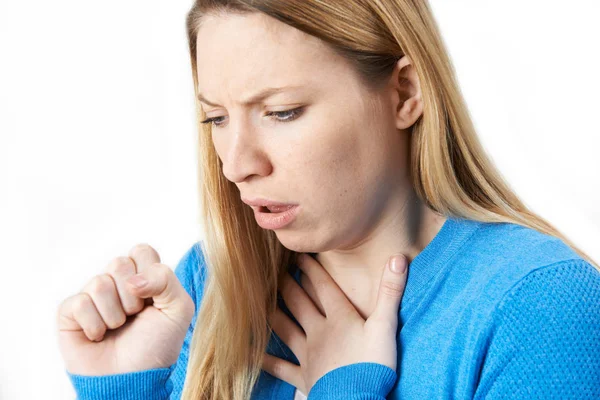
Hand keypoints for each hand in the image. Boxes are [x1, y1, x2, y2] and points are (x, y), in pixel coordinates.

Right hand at [56, 244, 195, 374]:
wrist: (133, 378)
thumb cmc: (157, 344)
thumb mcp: (178, 309)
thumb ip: (166, 280)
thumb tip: (132, 279)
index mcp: (143, 276)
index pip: (141, 251)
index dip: (149, 273)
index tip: (154, 299)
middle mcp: (116, 282)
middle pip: (119, 263)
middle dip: (132, 297)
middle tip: (135, 316)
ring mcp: (92, 296)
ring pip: (99, 283)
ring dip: (114, 314)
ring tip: (117, 328)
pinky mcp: (70, 312)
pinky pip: (79, 303)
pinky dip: (94, 325)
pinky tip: (98, 336)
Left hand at [262, 253, 407, 394]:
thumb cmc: (373, 365)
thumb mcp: (386, 326)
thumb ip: (390, 292)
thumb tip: (398, 258)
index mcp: (339, 317)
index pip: (322, 286)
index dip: (311, 268)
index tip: (299, 255)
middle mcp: (319, 331)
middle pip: (299, 303)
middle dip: (288, 286)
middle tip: (276, 272)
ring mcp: (308, 354)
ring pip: (286, 329)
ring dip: (274, 315)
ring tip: (262, 303)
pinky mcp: (304, 377)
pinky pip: (281, 368)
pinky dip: (267, 361)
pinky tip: (254, 355)